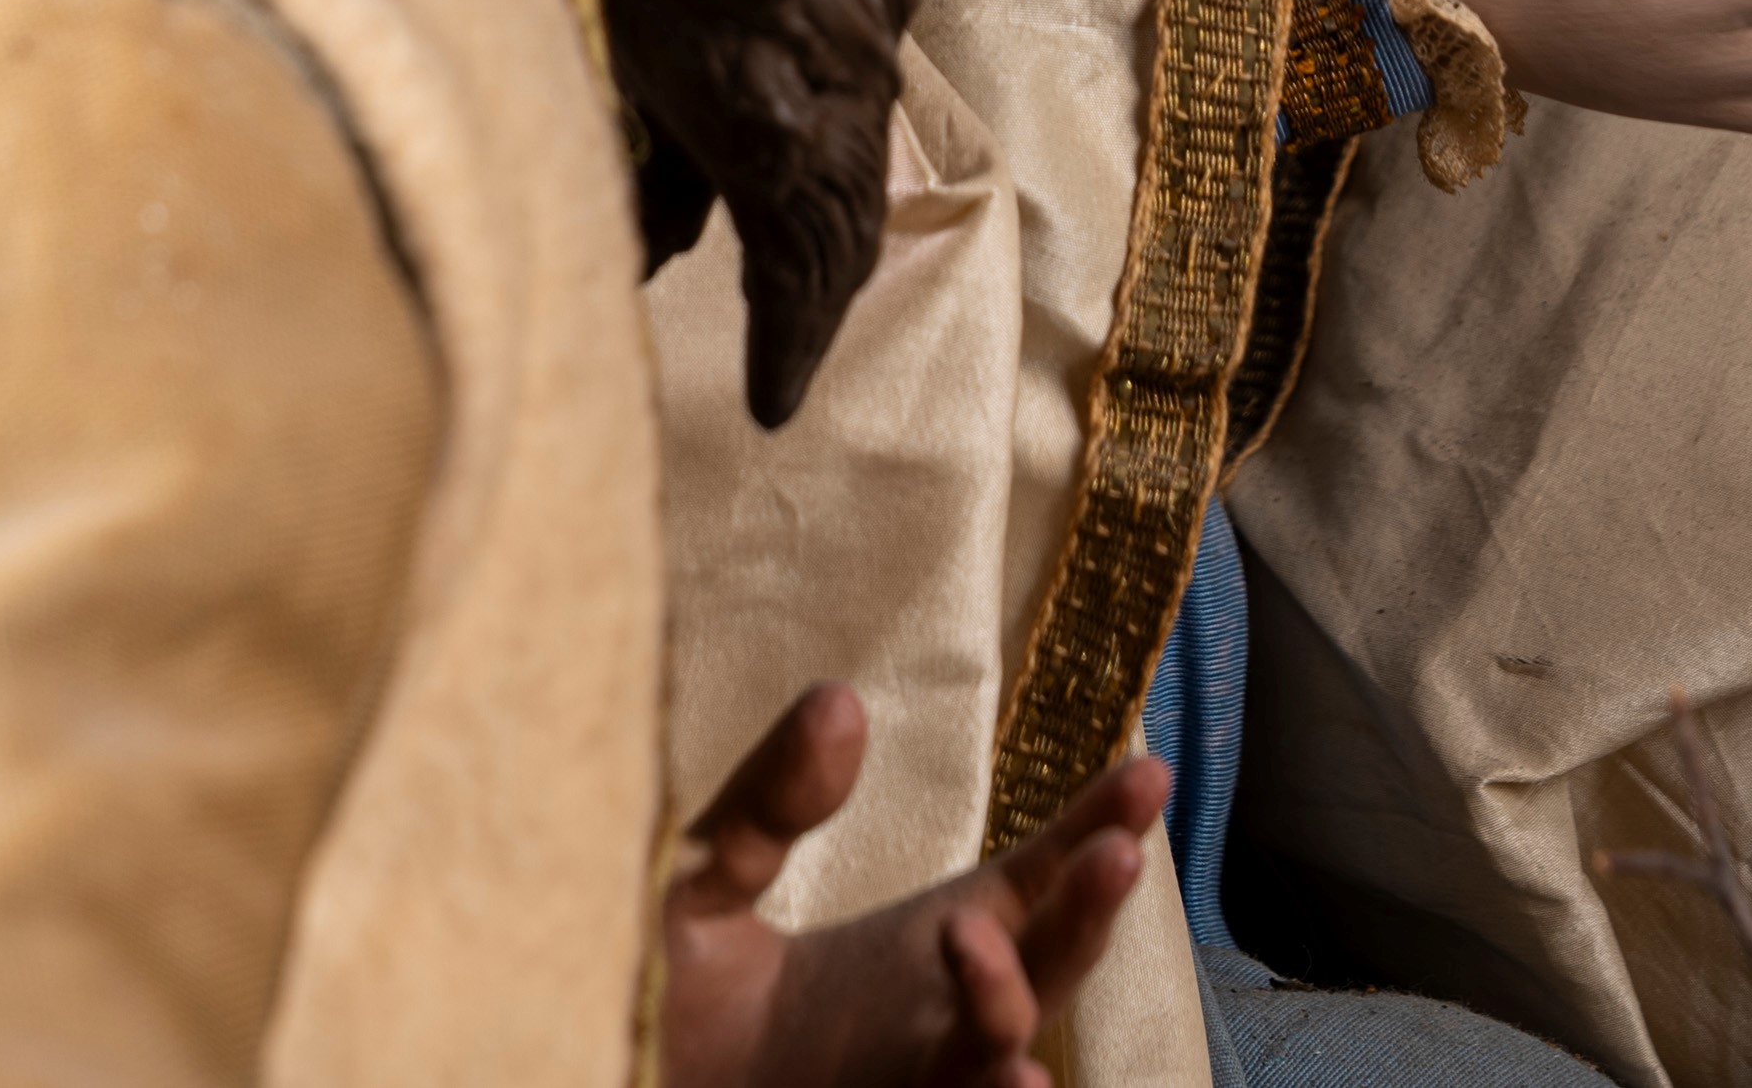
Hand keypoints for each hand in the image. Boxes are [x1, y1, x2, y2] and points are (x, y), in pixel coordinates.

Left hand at [661, 680, 1166, 1087]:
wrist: (603, 1081)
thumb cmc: (664, 999)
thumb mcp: (708, 873)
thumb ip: (770, 799)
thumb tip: (843, 703)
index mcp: (919, 952)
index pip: (1033, 885)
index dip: (1095, 827)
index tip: (1148, 768)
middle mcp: (935, 1025)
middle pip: (1045, 970)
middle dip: (1086, 913)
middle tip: (1111, 853)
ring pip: (997, 1060)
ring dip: (1007, 1007)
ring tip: (979, 946)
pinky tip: (1012, 1080)